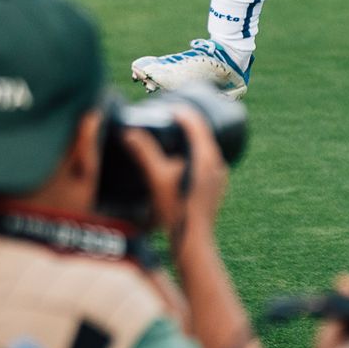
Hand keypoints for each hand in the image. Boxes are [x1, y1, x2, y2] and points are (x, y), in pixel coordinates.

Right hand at [120, 104, 228, 242]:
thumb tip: (129, 132)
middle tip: (165, 117)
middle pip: (203, 130)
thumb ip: (143, 153)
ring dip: (191, 136)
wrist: (193, 240)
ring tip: (171, 134)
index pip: (196, 121)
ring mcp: (220, 174)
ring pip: (206, 145)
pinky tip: (182, 157)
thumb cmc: (175, 210)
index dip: (180, 110)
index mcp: (205, 156)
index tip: (165, 107)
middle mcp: (217, 162)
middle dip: (185, 120)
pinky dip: (195, 150)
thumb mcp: (156, 178)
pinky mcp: (217, 184)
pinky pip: (208, 158)